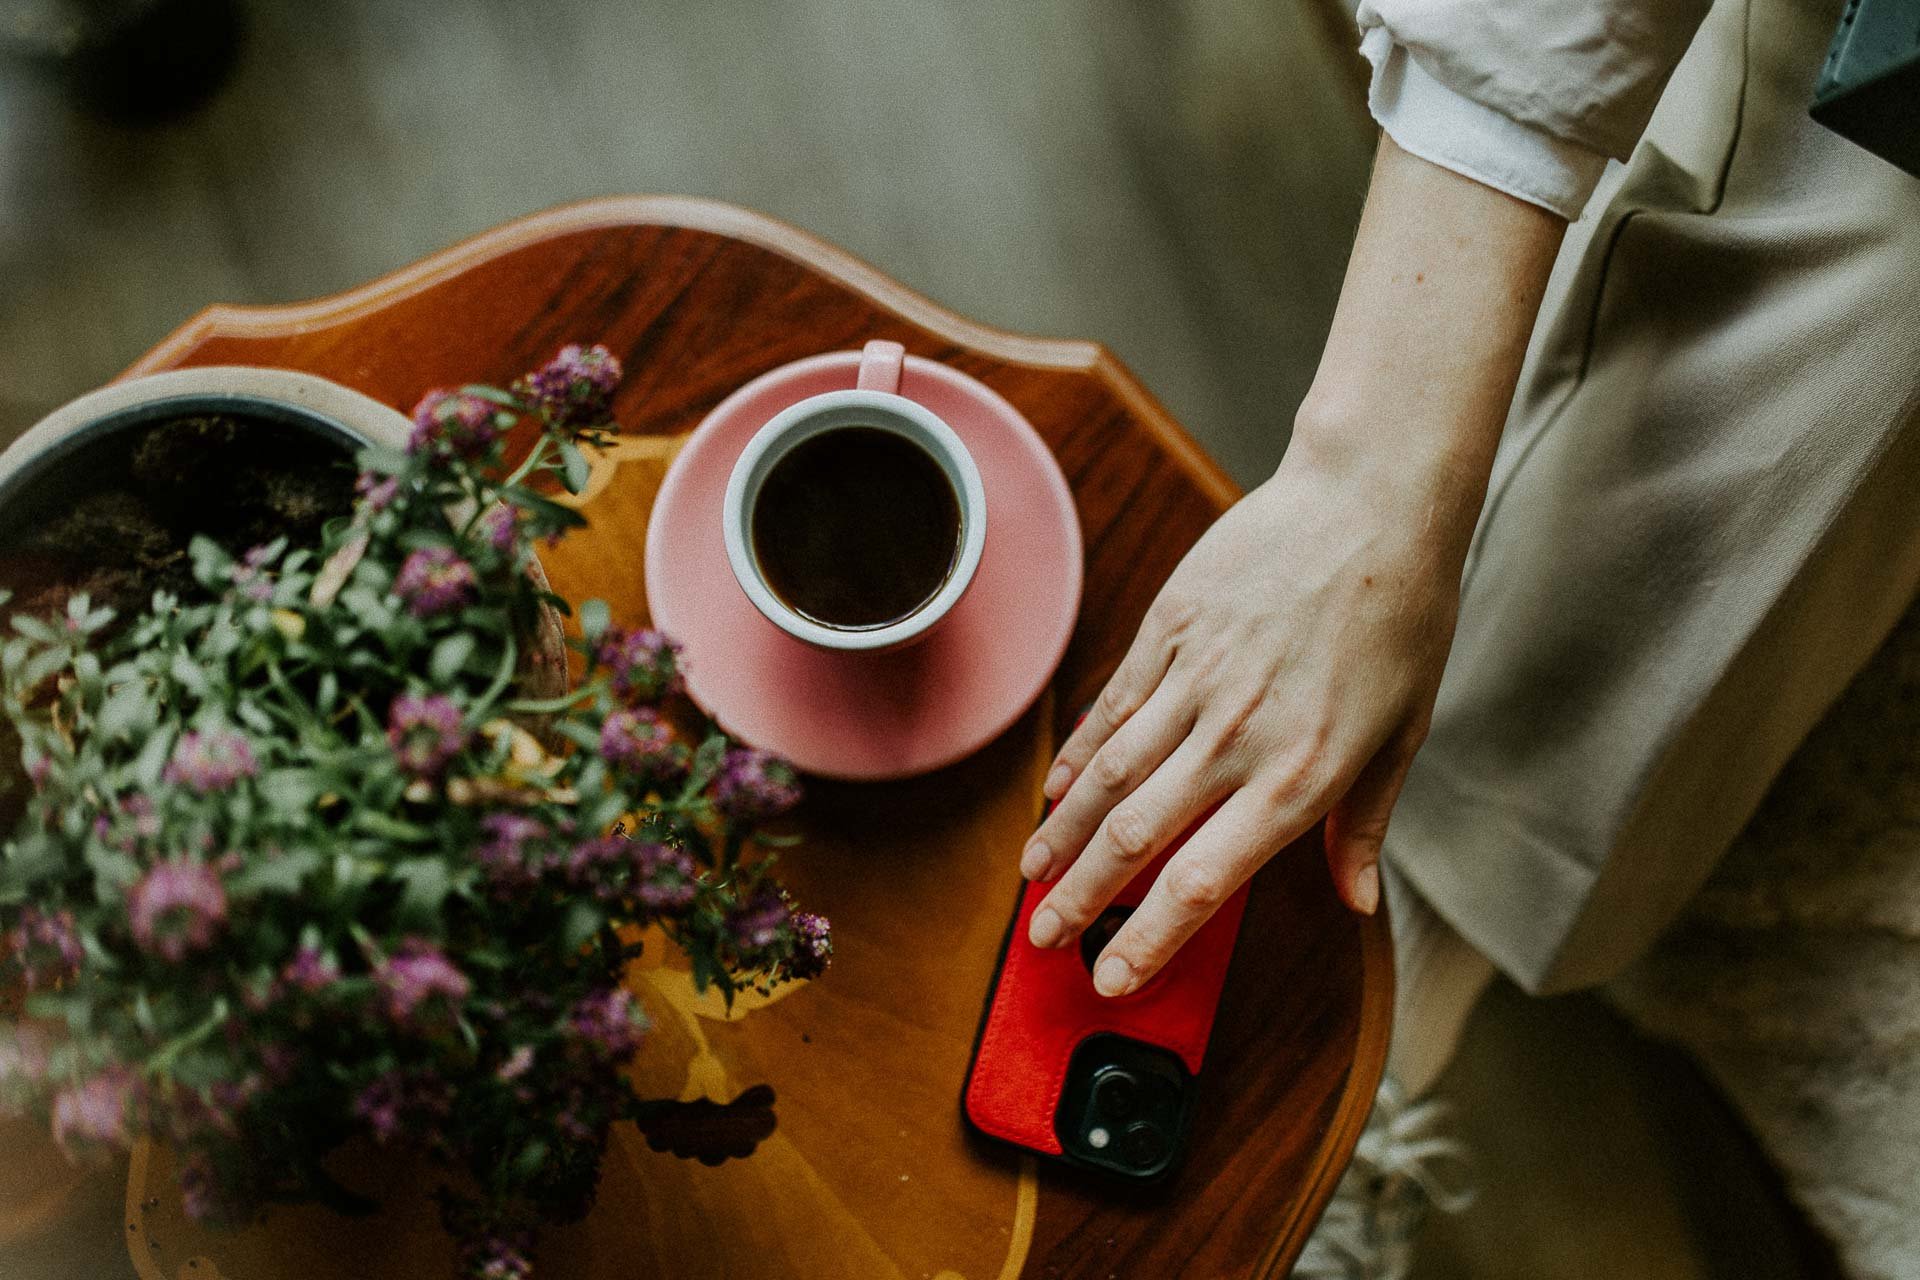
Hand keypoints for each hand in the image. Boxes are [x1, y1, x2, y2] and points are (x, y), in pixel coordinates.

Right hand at [1020, 439, 1470, 994]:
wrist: (1371, 500)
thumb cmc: (1402, 616)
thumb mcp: (1403, 731)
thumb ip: (1363, 824)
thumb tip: (1355, 901)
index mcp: (1300, 776)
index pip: (1202, 883)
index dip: (1148, 941)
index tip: (1112, 980)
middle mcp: (1237, 738)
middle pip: (1136, 839)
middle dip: (1081, 901)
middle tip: (1043, 941)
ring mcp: (1195, 681)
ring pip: (1108, 776)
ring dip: (1064, 836)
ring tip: (1031, 878)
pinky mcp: (1169, 631)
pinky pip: (1113, 707)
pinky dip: (1078, 756)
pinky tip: (1056, 794)